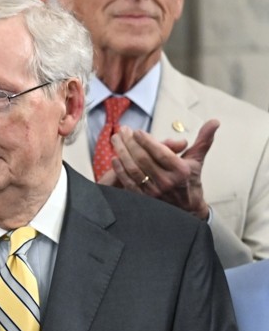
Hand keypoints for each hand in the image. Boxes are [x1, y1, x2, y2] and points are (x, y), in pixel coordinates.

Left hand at [98, 120, 217, 220]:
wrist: (186, 209)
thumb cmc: (190, 180)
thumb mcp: (197, 160)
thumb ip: (203, 140)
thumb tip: (214, 121)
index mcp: (181, 170)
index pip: (160, 153)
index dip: (147, 141)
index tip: (137, 131)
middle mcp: (167, 181)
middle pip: (144, 159)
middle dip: (130, 143)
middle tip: (122, 131)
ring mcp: (154, 191)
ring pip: (134, 169)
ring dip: (122, 153)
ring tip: (116, 140)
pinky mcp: (143, 198)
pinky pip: (129, 182)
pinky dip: (120, 170)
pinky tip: (114, 159)